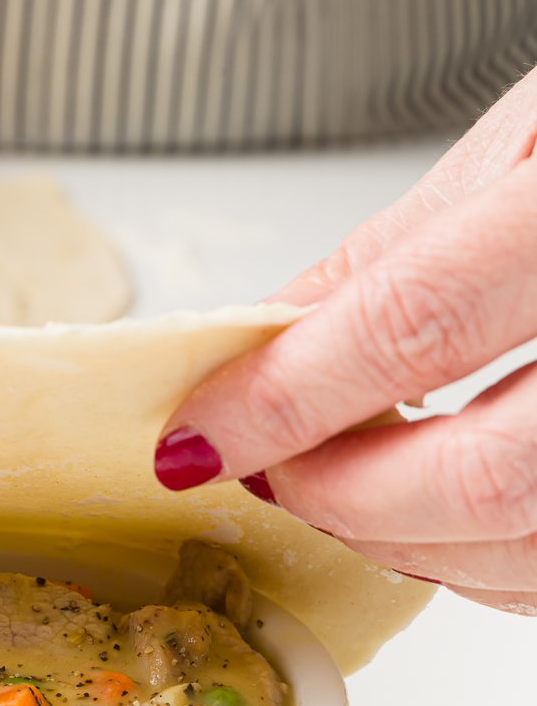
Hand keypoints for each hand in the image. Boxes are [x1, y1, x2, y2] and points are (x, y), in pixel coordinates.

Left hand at [154, 66, 536, 613]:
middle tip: (265, 470)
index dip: (290, 397)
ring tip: (338, 489)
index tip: (202, 433)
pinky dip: (482, 566)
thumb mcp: (533, 139)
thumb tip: (267, 341)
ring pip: (531, 553)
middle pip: (486, 480)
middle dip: (344, 497)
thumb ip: (395, 253)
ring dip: (406, 544)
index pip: (418, 324)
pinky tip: (431, 521)